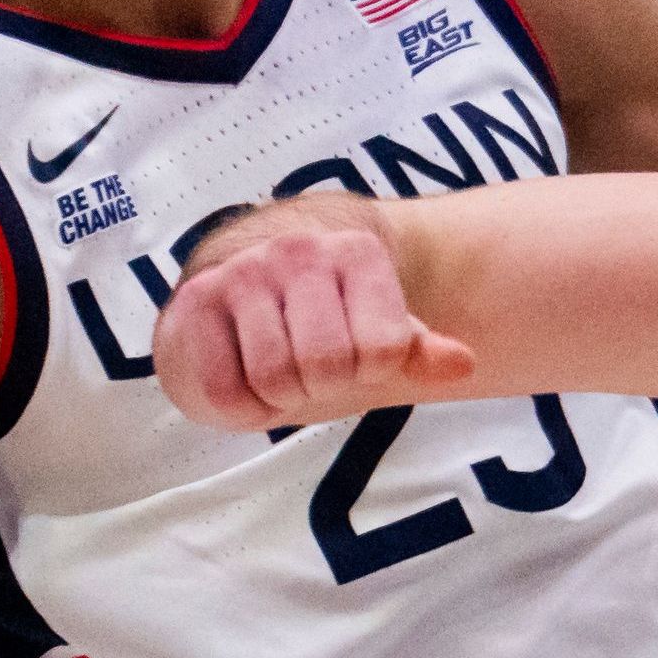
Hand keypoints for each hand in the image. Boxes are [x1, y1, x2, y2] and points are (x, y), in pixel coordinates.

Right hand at [157, 198, 477, 431]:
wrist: (238, 297)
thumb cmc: (322, 326)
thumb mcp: (380, 335)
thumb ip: (420, 352)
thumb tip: (461, 364)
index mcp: (356, 253)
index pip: (384, 349)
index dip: (373, 372)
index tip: (358, 358)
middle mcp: (297, 252)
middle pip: (326, 366)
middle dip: (322, 387)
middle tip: (311, 371)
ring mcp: (242, 272)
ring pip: (274, 378)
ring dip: (280, 397)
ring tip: (280, 372)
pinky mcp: (195, 302)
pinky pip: (226, 390)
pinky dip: (241, 405)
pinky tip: (244, 376)